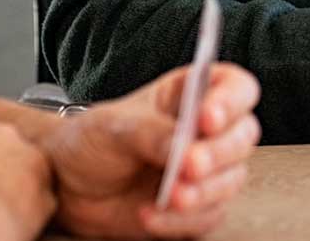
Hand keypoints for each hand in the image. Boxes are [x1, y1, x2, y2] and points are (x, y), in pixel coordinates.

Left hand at [41, 62, 260, 239]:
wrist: (66, 186)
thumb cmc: (90, 141)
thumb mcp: (115, 127)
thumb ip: (152, 134)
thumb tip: (186, 148)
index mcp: (188, 95)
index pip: (233, 87)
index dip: (230, 100)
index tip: (208, 118)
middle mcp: (203, 132)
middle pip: (243, 136)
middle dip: (219, 153)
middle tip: (190, 165)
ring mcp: (203, 171)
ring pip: (231, 180)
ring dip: (204, 192)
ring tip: (170, 196)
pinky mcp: (194, 208)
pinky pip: (206, 218)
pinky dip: (180, 222)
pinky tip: (149, 215)